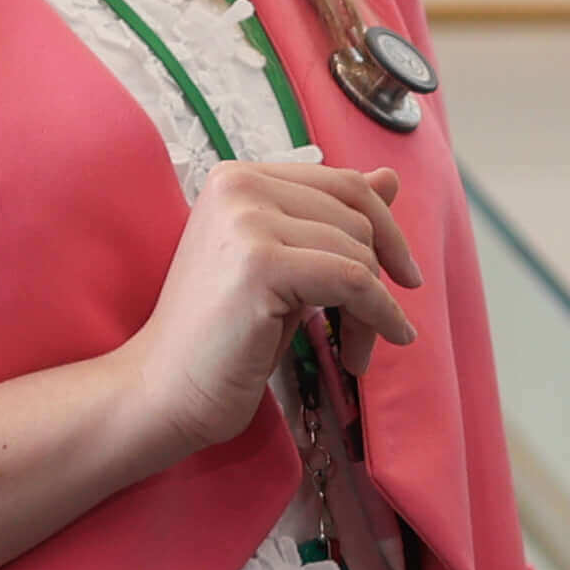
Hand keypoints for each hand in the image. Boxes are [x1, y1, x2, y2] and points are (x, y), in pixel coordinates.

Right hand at [128, 157, 421, 456]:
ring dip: (371, 311)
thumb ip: (329, 220)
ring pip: (358, 251)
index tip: (404, 276)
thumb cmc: (224, 336)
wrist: (165, 392)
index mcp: (239, 177)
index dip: (386, 231)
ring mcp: (246, 221)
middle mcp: (239, 185)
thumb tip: (390, 178)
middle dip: (377, 279)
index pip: (343, 184)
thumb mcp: (285, 265)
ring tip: (355, 352)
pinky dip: (376, 317)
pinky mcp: (259, 264)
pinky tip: (366, 353)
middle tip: (370, 332)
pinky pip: (352, 280)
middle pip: (356, 217)